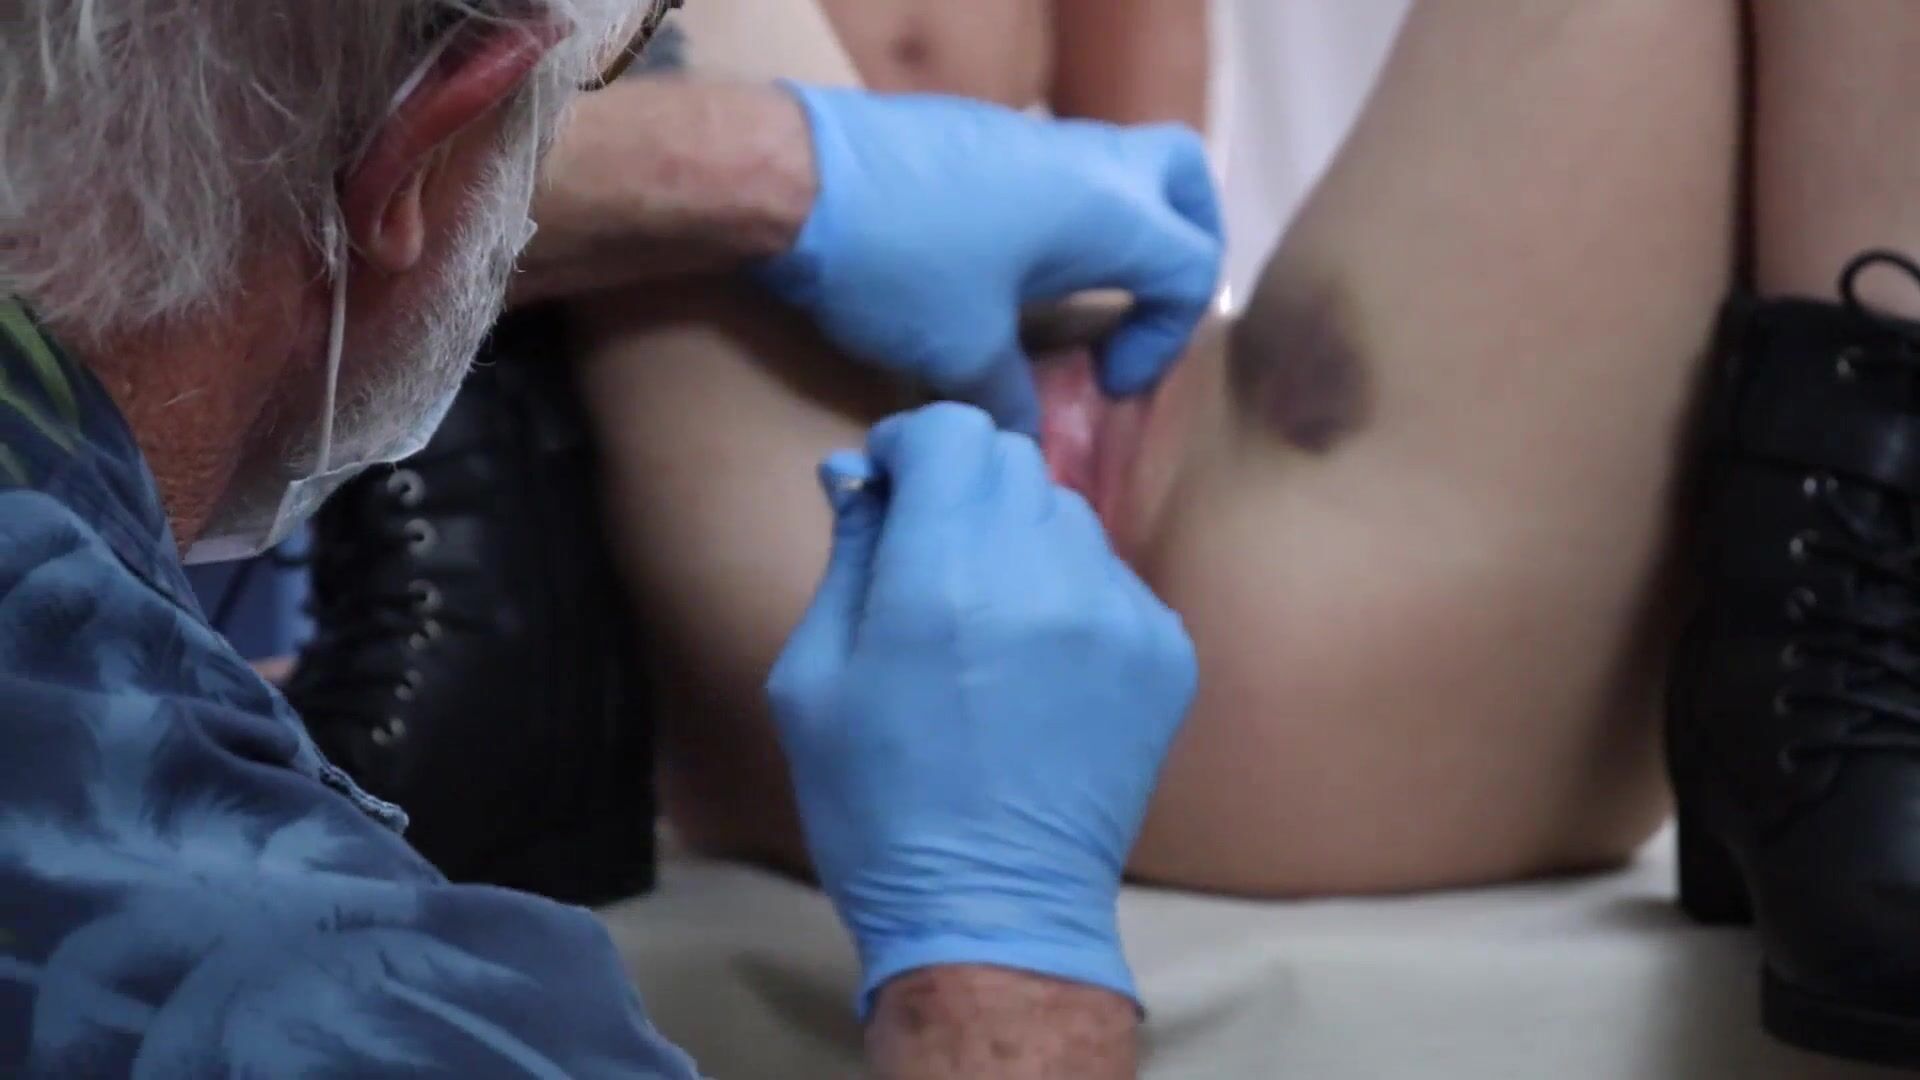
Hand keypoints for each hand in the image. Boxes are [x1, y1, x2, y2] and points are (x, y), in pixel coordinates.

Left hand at [756, 84, 1223, 433]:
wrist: (797, 177)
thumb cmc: (899, 264)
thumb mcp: (961, 352)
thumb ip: (1010, 400)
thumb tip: (1023, 434)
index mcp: (1109, 212)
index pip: (1192, 270)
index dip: (1165, 340)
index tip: (1109, 381)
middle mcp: (1089, 162)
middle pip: (1184, 180)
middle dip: (1186, 240)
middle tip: (1149, 300)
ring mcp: (1037, 139)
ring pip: (1119, 167)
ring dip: (1119, 228)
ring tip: (1080, 292)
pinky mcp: (986, 137)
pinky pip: (1059, 169)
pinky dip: (1064, 214)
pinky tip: (1013, 267)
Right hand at [766, 404, 1197, 1011]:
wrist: (993, 910)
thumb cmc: (876, 802)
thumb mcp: (812, 680)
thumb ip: (847, 554)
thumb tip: (863, 472)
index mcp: (943, 576)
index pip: (953, 432)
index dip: (909, 447)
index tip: (889, 490)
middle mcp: (1044, 576)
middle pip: (1012, 462)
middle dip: (962, 489)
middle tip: (931, 560)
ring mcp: (1120, 614)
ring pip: (1067, 518)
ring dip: (1019, 540)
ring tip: (988, 623)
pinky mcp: (1166, 652)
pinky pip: (1111, 579)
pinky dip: (1070, 597)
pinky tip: (1039, 667)